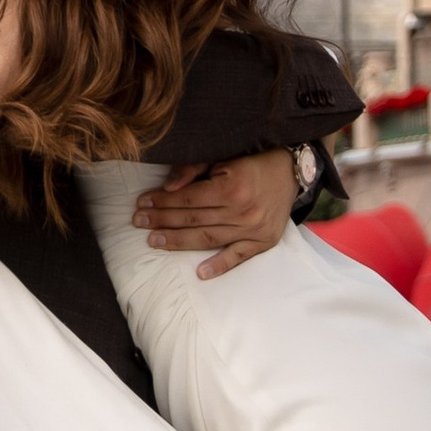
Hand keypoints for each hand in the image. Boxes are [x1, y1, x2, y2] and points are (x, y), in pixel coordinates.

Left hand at [133, 149, 295, 278]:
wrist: (291, 173)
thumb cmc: (252, 163)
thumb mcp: (224, 157)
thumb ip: (194, 170)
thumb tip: (168, 187)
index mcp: (232, 186)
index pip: (188, 198)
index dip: (162, 201)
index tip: (142, 203)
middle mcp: (243, 210)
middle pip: (193, 219)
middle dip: (162, 220)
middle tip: (138, 222)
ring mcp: (253, 229)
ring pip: (208, 238)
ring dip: (178, 241)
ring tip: (155, 242)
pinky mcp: (263, 241)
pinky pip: (238, 257)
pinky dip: (220, 266)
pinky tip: (200, 273)